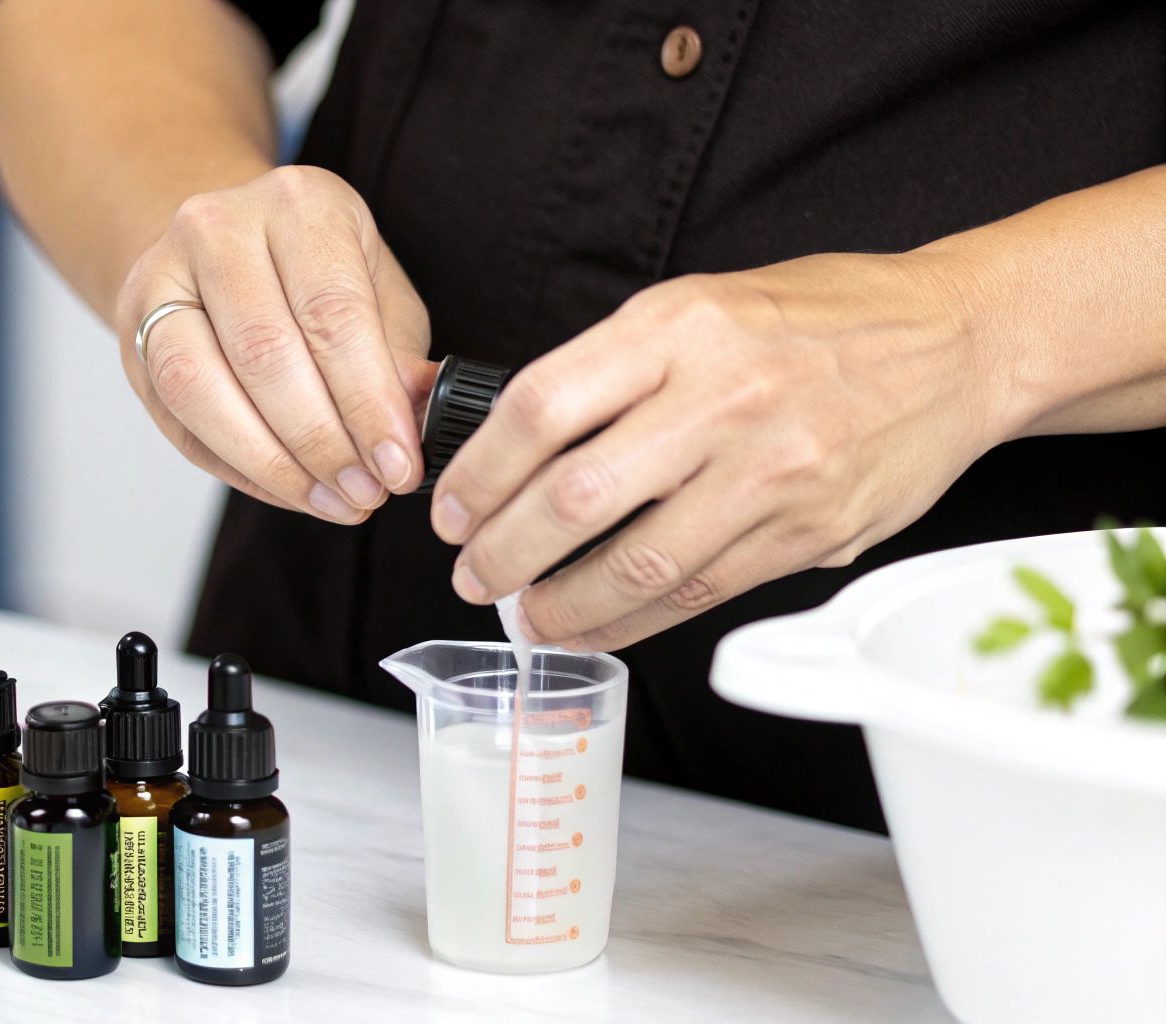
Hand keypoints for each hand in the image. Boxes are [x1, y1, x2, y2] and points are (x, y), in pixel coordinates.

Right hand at [115, 166, 435, 523]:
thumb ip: (398, 360)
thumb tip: (417, 427)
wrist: (226, 250)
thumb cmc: (316, 277)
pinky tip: (287, 488)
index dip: (368, 402)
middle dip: (322, 441)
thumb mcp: (378, 296)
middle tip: (364, 493)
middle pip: (264, 352)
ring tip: (328, 499)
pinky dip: (238, 467)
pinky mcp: (133, 330)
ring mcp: (161, 277)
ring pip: (201, 386)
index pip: (332, 312)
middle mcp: (218, 227)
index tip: (398, 465)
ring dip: (272, 463)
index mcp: (298, 204)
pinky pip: (178, 417)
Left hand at [432, 253, 1006, 649]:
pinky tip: (594, 626)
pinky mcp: (808, 533)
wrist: (958, 342)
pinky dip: (631, 621)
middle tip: (471, 571)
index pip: (542, 405)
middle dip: (502, 550)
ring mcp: (770, 472)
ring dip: (560, 603)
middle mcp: (723, 398)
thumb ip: (616, 365)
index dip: (479, 470)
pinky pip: (697, 594)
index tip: (450, 505)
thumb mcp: (703, 303)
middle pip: (574, 495)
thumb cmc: (819, 319)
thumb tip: (513, 442)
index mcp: (680, 327)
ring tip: (524, 614)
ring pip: (635, 563)